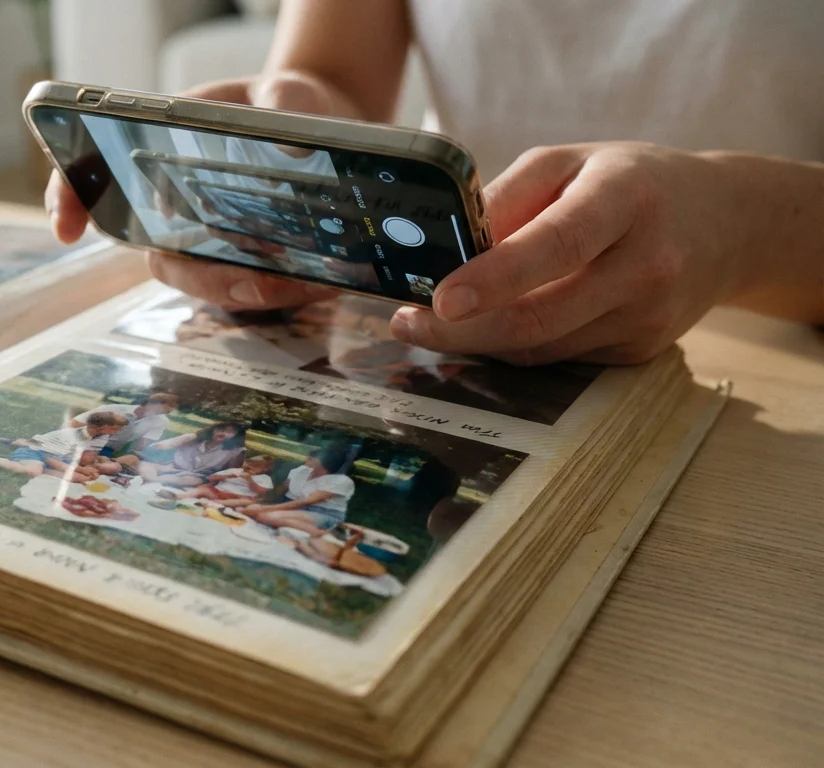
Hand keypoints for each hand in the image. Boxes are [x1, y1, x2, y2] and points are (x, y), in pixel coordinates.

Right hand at [45, 71, 361, 310]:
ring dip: (251, 292)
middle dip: (203, 278)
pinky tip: (323, 280)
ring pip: (209, 287)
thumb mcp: (284, 90)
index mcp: (159, 156)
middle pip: (162, 261)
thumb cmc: (285, 103)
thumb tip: (294, 147)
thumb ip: (282, 106)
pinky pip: (256, 294)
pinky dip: (287, 294)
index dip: (70, 202)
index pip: (91, 180)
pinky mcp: (252, 267)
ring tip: (303, 279)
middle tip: (252, 277)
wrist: (328, 126)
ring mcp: (211, 245)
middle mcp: (175, 212)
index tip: (67, 229)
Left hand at [390, 142, 762, 364]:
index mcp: (625, 198)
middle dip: (459, 330)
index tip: (441, 300)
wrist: (727, 223)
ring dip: (476, 341)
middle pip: (538, 317)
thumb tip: (441, 241)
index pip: (557, 244)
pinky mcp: (641, 350)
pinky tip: (488, 326)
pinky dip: (513, 346)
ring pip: (540, 348)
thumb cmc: (628, 182)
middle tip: (405, 321)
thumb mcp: (567, 163)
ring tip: (431, 322)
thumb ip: (504, 197)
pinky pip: (557, 358)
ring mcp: (648, 316)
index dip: (496, 276)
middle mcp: (646, 263)